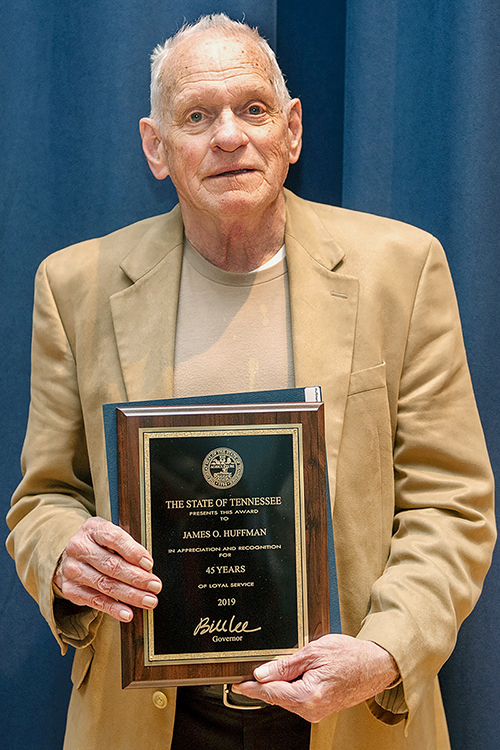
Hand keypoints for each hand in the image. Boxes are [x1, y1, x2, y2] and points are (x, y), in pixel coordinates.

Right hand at [53, 516, 161, 621]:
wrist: (69, 557)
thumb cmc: (98, 544)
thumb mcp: (110, 535)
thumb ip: (127, 546)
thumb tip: (147, 566)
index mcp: (92, 529)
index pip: (114, 538)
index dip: (133, 551)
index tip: (149, 564)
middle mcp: (79, 548)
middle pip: (111, 565)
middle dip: (137, 578)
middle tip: (155, 586)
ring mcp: (73, 569)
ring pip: (105, 584)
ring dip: (130, 595)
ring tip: (148, 600)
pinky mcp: (71, 589)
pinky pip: (95, 601)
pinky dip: (113, 608)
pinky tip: (127, 613)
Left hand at [232, 634, 398, 721]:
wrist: (375, 666)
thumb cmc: (350, 656)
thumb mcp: (313, 652)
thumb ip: (285, 665)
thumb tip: (261, 674)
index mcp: (308, 696)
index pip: (270, 692)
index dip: (250, 687)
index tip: (236, 683)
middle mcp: (311, 710)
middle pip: (276, 696)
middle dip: (265, 682)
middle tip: (255, 667)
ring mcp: (316, 712)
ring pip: (286, 697)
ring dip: (280, 683)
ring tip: (289, 663)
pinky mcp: (319, 709)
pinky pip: (297, 698)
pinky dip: (291, 686)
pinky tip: (296, 672)